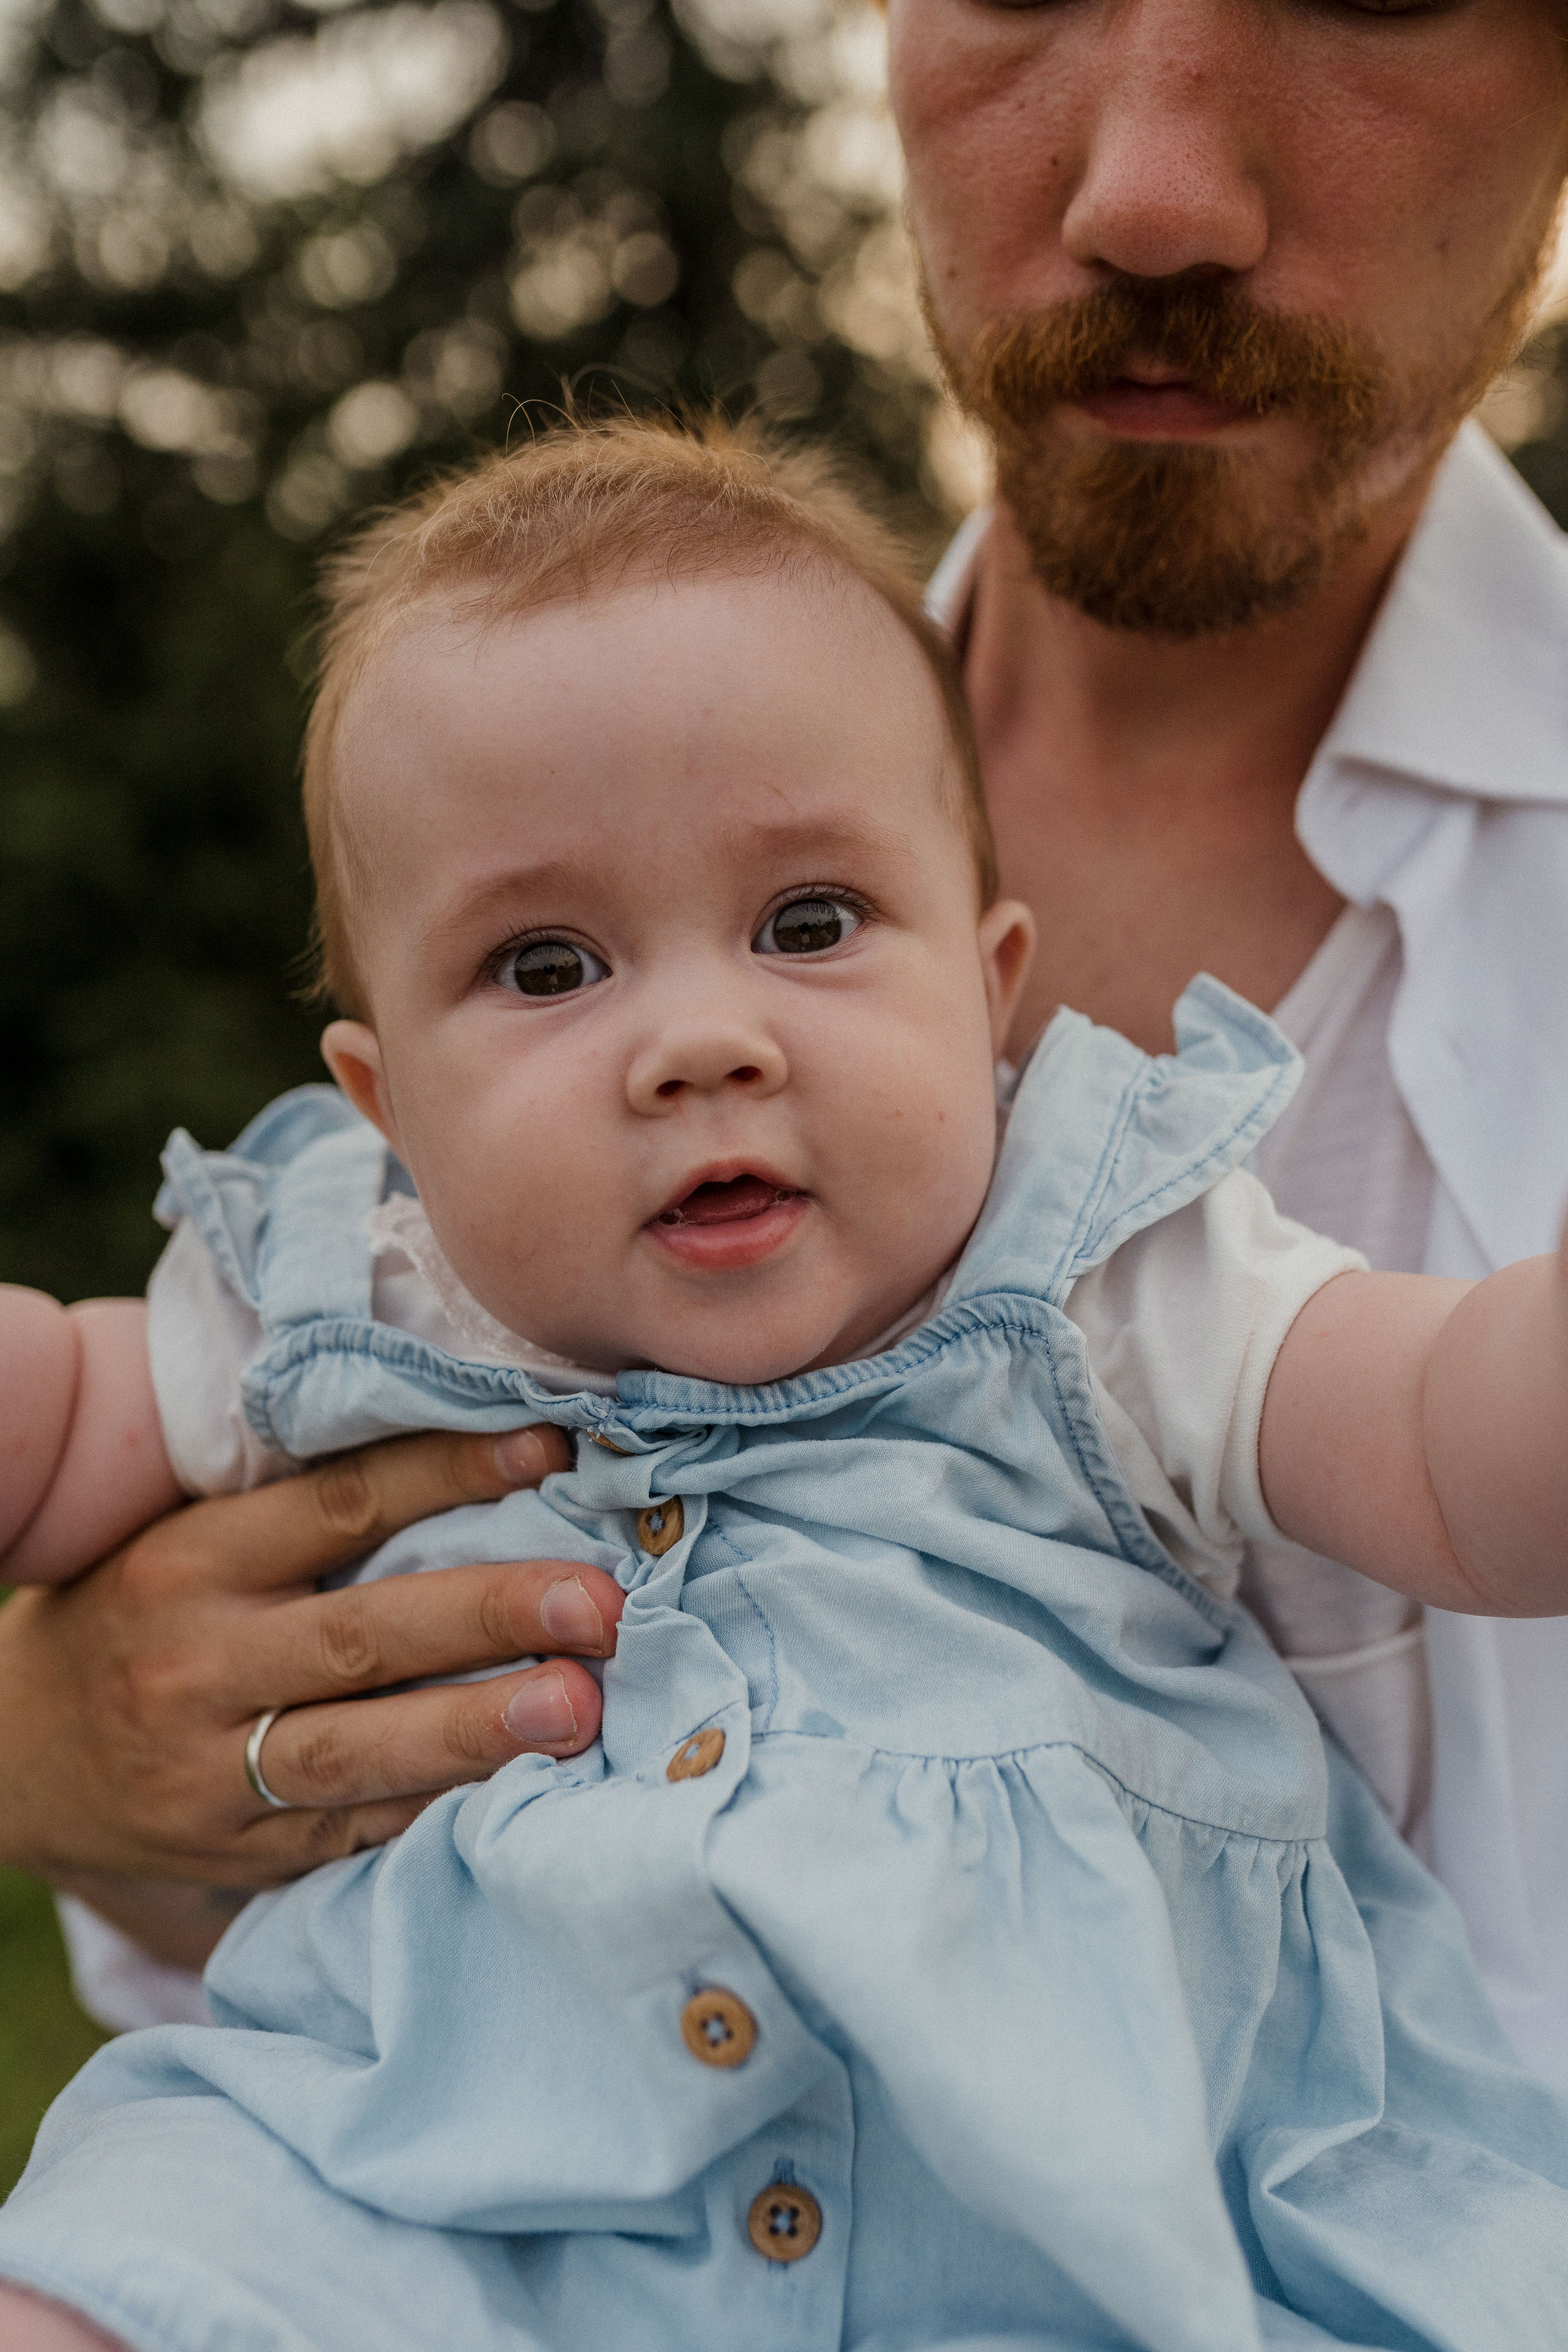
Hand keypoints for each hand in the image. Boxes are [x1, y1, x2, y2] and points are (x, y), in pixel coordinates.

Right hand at [0, 1428, 623, 1910]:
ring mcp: (208, 1770)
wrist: (14, 1752)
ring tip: (577, 1709)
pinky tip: (522, 1792)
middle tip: (599, 1603)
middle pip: (359, 1634)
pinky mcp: (233, 1852)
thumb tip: (485, 1454)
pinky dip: (436, 1811)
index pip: (336, 1505)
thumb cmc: (138, 1613)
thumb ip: (306, 1512)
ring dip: (474, 1731)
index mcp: (191, 1561)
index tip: (552, 1447)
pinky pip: (348, 1832)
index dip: (445, 1471)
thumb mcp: (190, 1539)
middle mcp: (197, 1663)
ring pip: (355, 1751)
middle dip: (487, 1614)